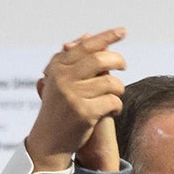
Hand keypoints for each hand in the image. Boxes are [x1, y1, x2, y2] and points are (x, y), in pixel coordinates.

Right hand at [26, 29, 127, 170]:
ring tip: (113, 97)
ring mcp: (73, 95)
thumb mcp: (60, 81)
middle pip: (101, 60)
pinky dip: (116, 106)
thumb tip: (89, 35)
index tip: (123, 31)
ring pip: (111, 82)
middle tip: (124, 66)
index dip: (107, 36)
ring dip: (118, 90)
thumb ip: (74, 59)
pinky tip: (111, 111)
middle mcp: (62, 78)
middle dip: (118, 61)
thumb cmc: (59, 108)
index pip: (86, 46)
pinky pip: (113, 101)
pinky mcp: (84, 112)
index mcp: (57, 67)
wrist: (49, 142)